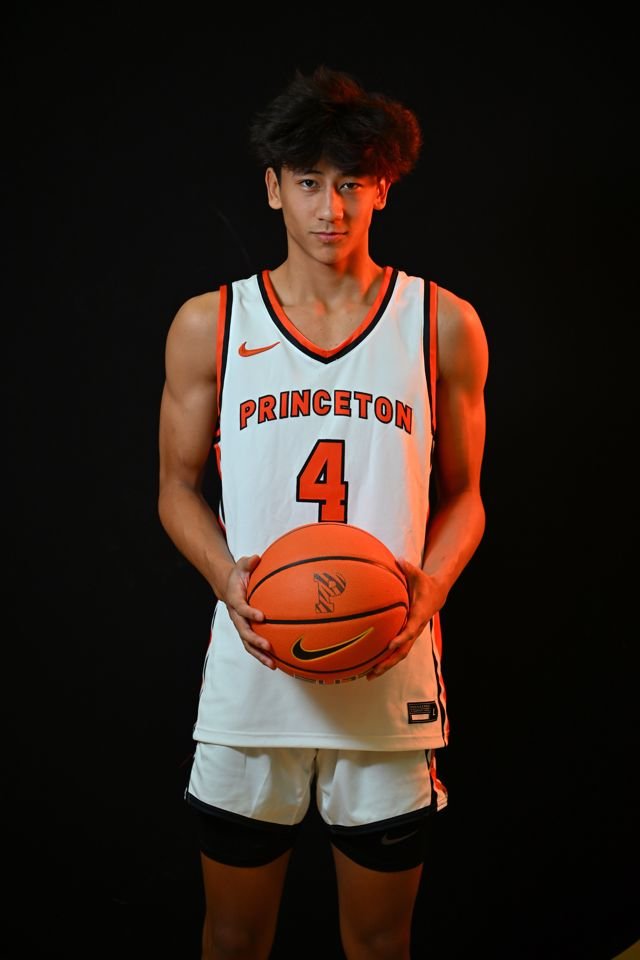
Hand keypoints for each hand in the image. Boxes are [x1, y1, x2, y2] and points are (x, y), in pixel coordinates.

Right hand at [223, 554, 275, 669]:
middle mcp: (237, 616)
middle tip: (268, 646)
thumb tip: (257, 558)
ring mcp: (241, 626)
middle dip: (255, 641)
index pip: (241, 608)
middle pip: (244, 632)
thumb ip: (248, 562)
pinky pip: (254, 646)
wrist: (228, 586)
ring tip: (273, 665)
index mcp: (235, 600)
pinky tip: (278, 662)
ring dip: (259, 655)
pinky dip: (264, 655)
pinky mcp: (247, 631)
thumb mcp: (242, 564)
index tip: (262, 616)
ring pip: (248, 644)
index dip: (250, 613)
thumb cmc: (239, 575)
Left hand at [366, 557, 443, 680]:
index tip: (390, 644)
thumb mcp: (418, 574)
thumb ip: (408, 569)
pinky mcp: (406, 636)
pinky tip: (369, 665)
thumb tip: (398, 560)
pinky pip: (396, 650)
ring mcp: (411, 635)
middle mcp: (415, 629)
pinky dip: (384, 659)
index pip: (411, 629)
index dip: (401, 637)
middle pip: (403, 650)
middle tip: (374, 670)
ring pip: (399, 655)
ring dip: (385, 666)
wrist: (437, 594)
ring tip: (368, 676)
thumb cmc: (425, 583)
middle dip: (388, 661)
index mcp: (418, 615)